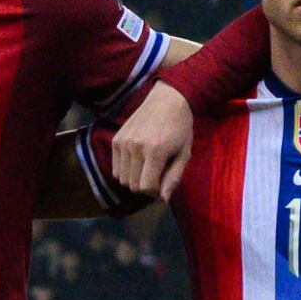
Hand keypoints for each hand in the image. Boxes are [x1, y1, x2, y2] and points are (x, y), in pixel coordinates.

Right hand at [97, 83, 192, 202]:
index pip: (145, 187)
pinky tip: (137, 161)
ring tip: (147, 168)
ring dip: (135, 179)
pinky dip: (125, 171)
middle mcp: (135, 147)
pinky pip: (115, 169)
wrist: (167, 100)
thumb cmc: (181, 128)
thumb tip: (163, 199)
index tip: (163, 184)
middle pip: (133, 185)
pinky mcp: (116, 140)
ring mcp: (123, 143)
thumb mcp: (184, 153)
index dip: (155, 192)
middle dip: (145, 187)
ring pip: (122, 179)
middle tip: (157, 176)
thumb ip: (173, 177)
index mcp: (155, 152)